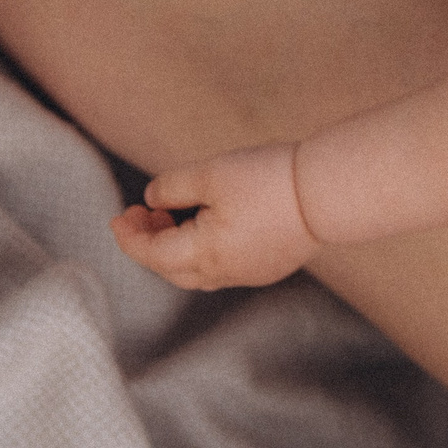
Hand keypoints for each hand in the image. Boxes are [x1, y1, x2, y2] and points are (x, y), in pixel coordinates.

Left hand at [110, 143, 316, 289]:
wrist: (329, 192)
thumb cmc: (270, 180)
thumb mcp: (210, 173)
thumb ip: (172, 187)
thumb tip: (152, 199)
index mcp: (204, 254)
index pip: (151, 254)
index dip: (129, 236)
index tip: (118, 216)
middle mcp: (224, 272)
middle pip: (171, 270)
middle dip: (151, 243)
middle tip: (145, 213)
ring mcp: (250, 273)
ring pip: (198, 272)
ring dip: (177, 248)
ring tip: (177, 214)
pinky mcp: (270, 266)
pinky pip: (224, 267)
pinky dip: (204, 250)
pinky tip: (212, 223)